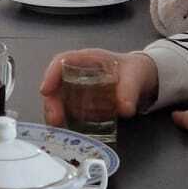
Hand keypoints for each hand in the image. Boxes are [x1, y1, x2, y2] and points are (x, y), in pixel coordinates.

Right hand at [41, 49, 155, 125]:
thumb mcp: (135, 76)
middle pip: (56, 84)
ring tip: (59, 127)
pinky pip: (68, 110)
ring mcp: (78, 88)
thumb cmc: (134, 70)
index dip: (50, 75)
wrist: (142, 78)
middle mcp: (77, 73)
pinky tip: (68, 129)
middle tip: (55, 119)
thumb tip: (124, 109)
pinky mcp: (82, 102)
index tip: (46, 90)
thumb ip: (130, 91)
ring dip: (56, 113)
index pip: (62, 61)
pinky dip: (66, 119)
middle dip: (51, 102)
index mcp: (87, 59)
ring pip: (59, 99)